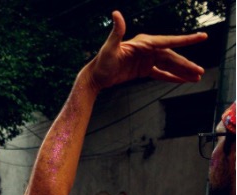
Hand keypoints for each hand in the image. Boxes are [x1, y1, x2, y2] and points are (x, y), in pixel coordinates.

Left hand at [84, 11, 206, 92]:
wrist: (95, 76)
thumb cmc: (101, 62)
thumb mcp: (109, 47)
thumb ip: (116, 31)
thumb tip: (116, 14)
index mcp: (144, 43)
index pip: (168, 41)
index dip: (186, 40)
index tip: (201, 37)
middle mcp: (148, 50)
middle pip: (172, 57)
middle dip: (186, 64)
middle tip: (200, 71)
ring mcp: (147, 60)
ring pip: (169, 66)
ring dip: (182, 71)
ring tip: (196, 77)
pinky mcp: (143, 70)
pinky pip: (161, 73)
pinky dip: (171, 76)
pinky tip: (182, 80)